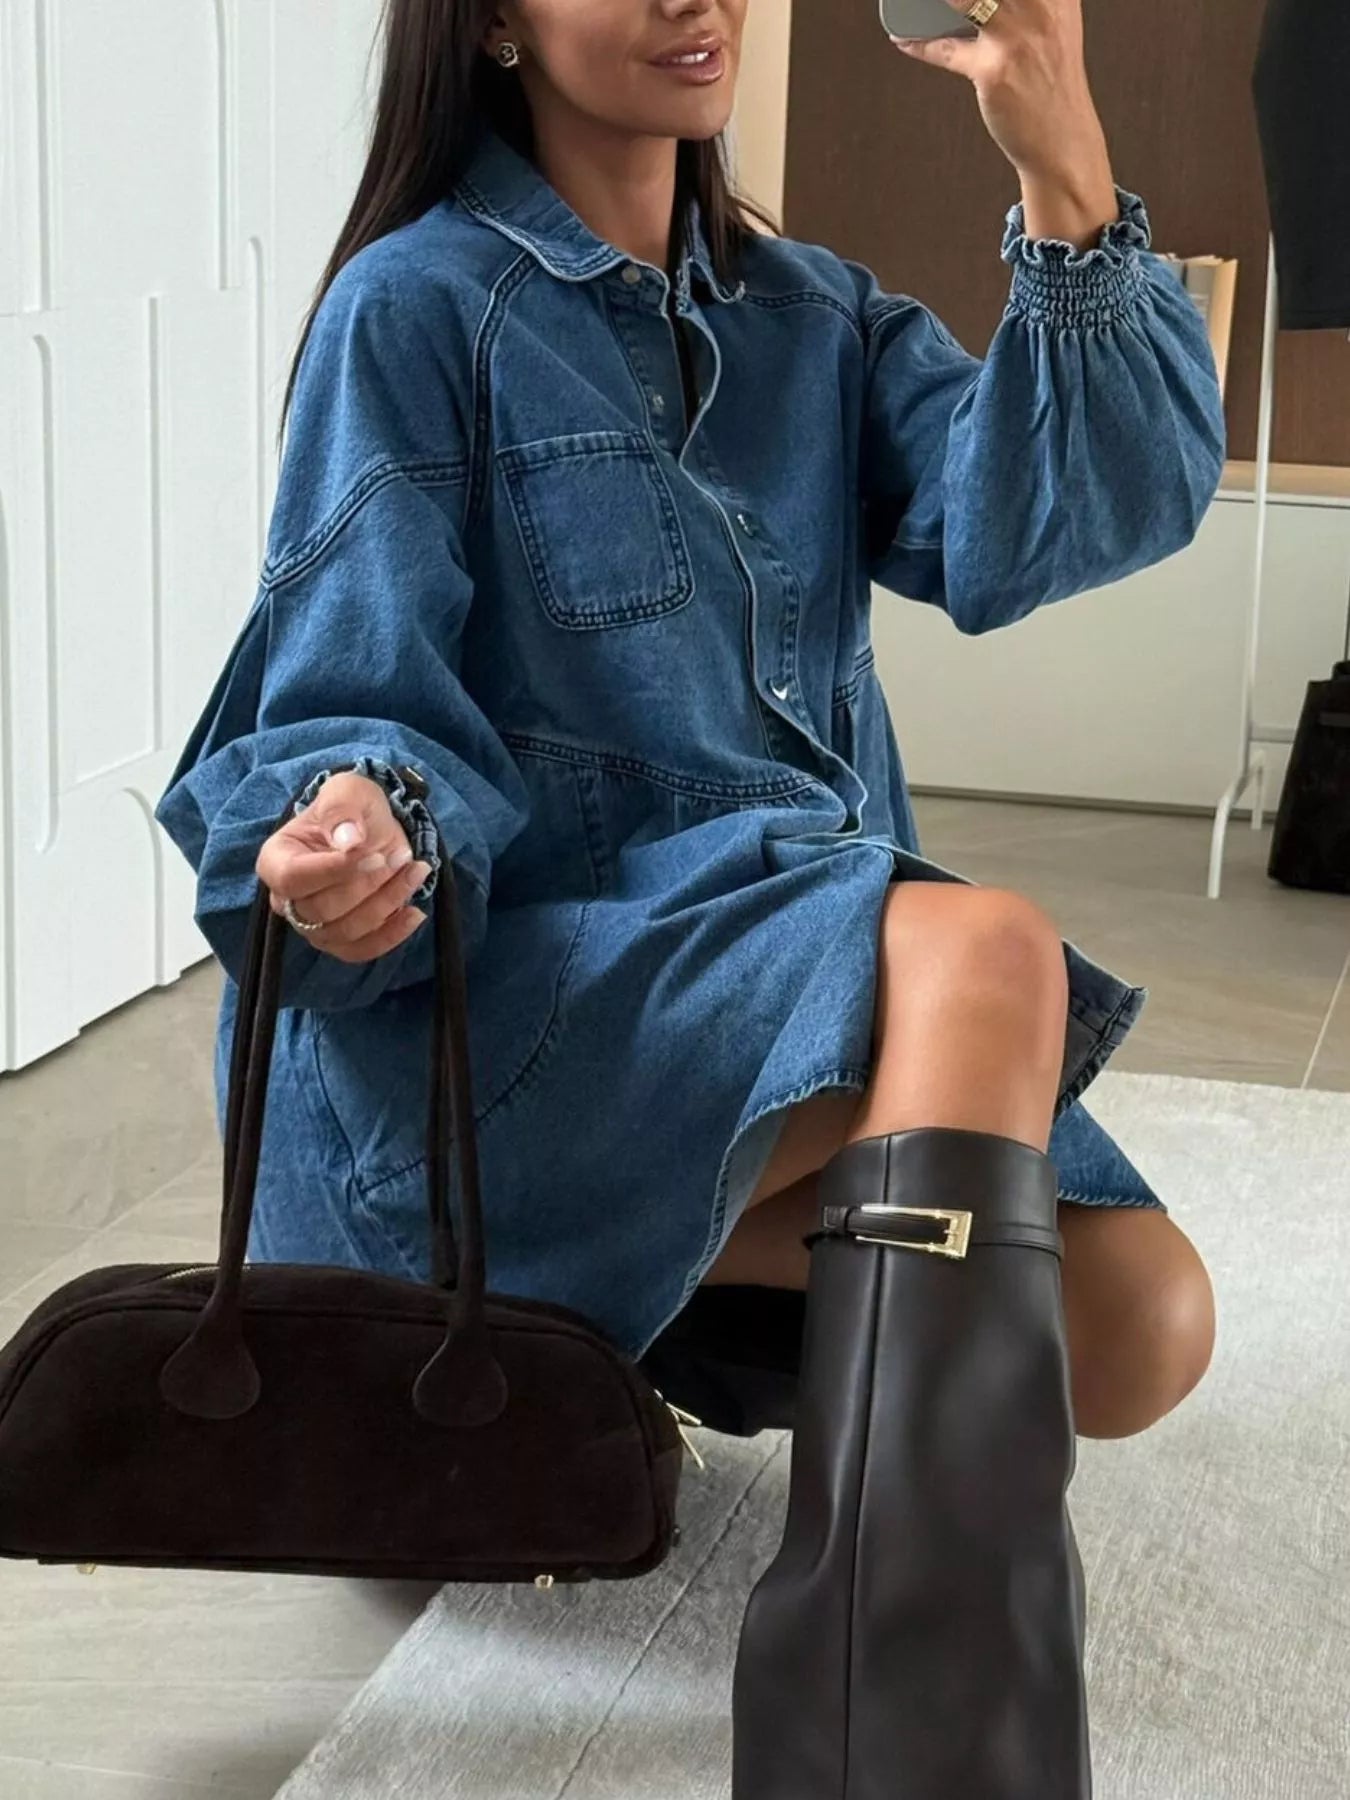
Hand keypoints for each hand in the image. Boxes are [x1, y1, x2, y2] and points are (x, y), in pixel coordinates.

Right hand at [256, 771, 432, 962]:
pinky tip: (415, 912)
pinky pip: (361, 951)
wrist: (371, 827)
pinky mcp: (339, 941)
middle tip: (400, 855)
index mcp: (275, 860)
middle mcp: (286, 900)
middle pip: (322, 909)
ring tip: (414, 871)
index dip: (333, 870)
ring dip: (387, 903)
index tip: (373, 853)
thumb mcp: (347, 791)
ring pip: (346, 931)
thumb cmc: (351, 808)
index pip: (293, 878)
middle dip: (369, 883)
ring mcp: (311, 925)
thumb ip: (342, 809)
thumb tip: (348, 841)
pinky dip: (392, 935)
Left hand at [890, 0, 1117, 239]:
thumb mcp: (1052, 24)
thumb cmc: (1050, 78)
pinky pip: (945, 51)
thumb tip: (956, 2)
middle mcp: (1040, 5)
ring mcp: (1017, 37)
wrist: (1062, 138)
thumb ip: (1027, 0)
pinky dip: (919, 43)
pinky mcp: (993, 72)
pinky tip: (902, 38)